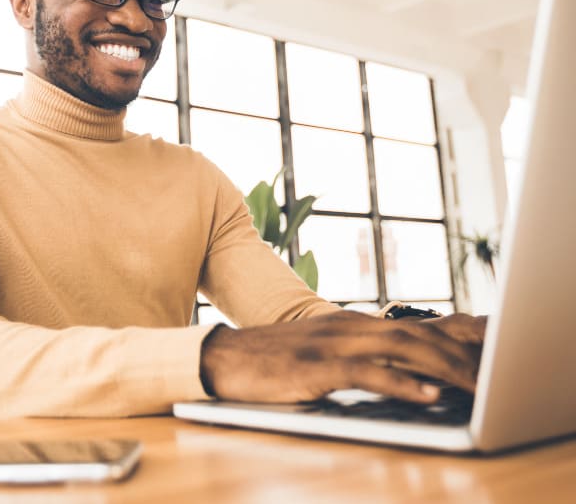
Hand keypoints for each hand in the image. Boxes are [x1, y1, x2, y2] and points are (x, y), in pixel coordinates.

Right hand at [200, 311, 485, 404]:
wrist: (225, 357)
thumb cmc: (274, 360)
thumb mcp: (322, 352)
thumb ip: (361, 356)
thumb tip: (406, 376)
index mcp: (352, 323)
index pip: (414, 327)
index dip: (455, 338)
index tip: (487, 353)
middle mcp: (348, 326)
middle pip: (417, 335)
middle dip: (461, 354)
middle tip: (493, 374)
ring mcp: (332, 344)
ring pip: (400, 350)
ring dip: (443, 366)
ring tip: (476, 385)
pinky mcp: (316, 367)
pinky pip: (367, 373)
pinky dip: (401, 384)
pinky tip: (426, 394)